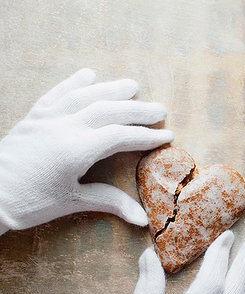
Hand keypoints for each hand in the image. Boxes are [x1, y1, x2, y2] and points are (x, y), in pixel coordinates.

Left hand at [0, 69, 172, 234]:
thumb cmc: (30, 203)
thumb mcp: (72, 202)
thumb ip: (109, 202)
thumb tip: (142, 219)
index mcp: (76, 150)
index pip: (121, 136)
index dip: (146, 136)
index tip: (166, 136)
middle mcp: (64, 127)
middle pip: (109, 111)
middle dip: (138, 110)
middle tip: (160, 109)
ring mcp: (47, 119)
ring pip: (85, 96)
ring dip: (111, 89)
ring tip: (132, 85)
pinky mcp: (34, 117)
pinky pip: (56, 94)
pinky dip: (73, 83)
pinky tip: (87, 75)